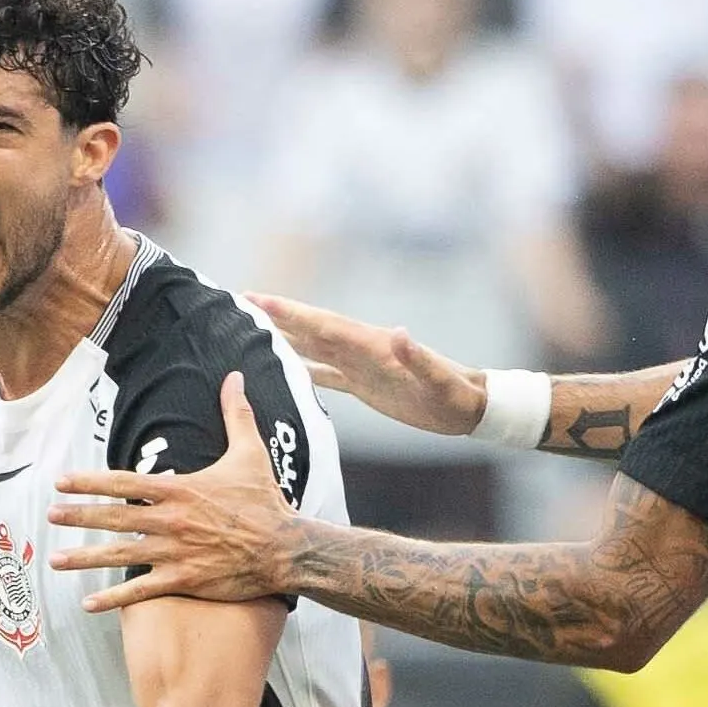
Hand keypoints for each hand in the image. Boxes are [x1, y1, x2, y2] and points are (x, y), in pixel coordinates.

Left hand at [46, 370, 301, 612]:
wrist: (286, 548)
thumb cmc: (265, 502)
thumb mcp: (250, 453)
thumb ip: (236, 414)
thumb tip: (236, 377)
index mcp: (179, 490)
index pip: (123, 482)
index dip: (89, 482)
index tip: (61, 482)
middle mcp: (170, 521)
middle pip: (114, 518)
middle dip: (78, 517)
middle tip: (49, 516)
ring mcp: (174, 553)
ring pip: (119, 555)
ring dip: (84, 559)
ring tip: (55, 561)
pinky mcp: (184, 580)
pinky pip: (141, 591)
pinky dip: (113, 598)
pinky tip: (87, 604)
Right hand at [249, 293, 484, 437]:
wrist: (468, 406)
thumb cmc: (455, 395)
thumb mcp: (439, 380)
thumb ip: (418, 357)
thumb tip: (398, 332)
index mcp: (372, 345)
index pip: (323, 325)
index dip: (290, 313)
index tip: (257, 300)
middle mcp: (361, 349)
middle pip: (309, 329)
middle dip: (276, 316)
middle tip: (240, 303)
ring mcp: (360, 365)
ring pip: (312, 347)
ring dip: (284, 337)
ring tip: (251, 329)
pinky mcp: (363, 383)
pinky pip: (325, 373)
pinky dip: (302, 367)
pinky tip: (281, 369)